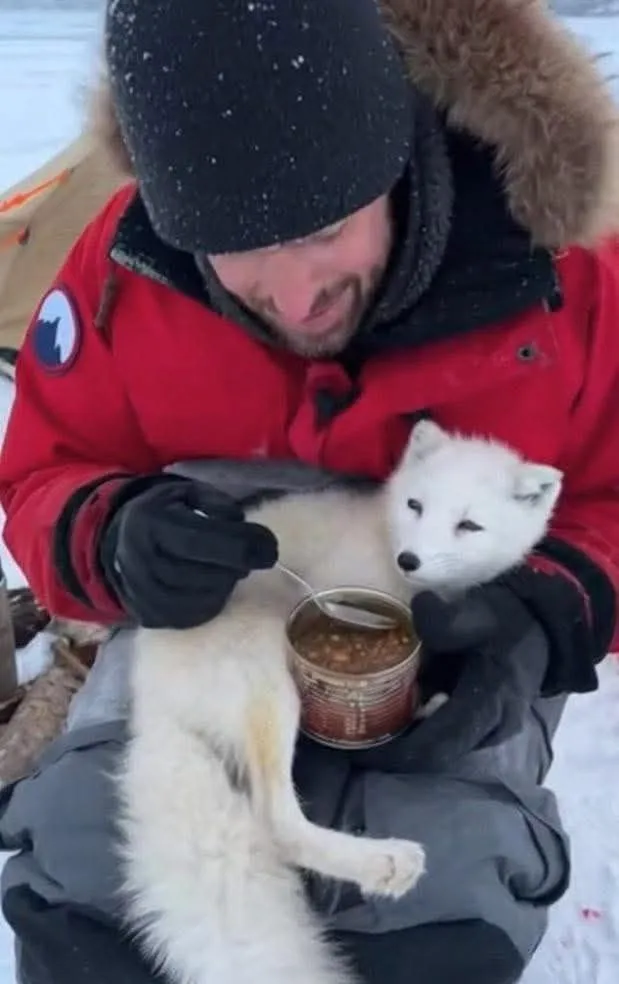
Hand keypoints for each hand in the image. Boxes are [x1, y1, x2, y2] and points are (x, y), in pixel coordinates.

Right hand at [99, 478, 277, 628]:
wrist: (123, 539)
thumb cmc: (168, 512)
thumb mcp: (190, 492)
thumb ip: (217, 505)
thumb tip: (240, 527)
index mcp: (149, 522)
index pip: (199, 539)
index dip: (240, 546)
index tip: (270, 547)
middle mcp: (139, 559)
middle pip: (200, 574)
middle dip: (237, 567)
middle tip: (256, 556)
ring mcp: (140, 592)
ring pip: (198, 598)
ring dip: (226, 585)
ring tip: (233, 568)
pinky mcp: (147, 615)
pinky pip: (189, 618)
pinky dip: (213, 603)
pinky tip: (219, 587)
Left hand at [352, 581, 549, 771]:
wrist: (540, 627)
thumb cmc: (506, 619)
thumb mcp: (478, 611)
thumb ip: (447, 618)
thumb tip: (418, 612)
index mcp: (490, 703)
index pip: (438, 744)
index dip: (395, 754)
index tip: (356, 750)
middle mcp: (492, 729)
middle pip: (434, 755)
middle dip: (391, 752)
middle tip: (348, 737)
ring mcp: (490, 733)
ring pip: (439, 749)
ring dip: (403, 740)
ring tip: (359, 725)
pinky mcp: (483, 728)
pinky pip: (444, 738)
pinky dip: (416, 728)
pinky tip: (388, 710)